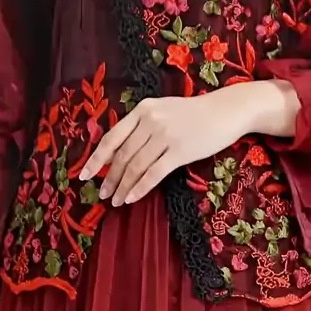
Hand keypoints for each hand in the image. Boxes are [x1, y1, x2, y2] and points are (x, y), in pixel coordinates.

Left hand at [79, 85, 256, 206]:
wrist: (226, 111)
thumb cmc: (195, 113)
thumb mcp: (164, 110)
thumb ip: (143, 125)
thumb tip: (122, 152)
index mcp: (142, 110)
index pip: (112, 138)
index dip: (97, 159)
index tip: (84, 175)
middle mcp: (150, 121)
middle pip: (122, 156)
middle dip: (110, 178)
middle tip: (103, 194)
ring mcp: (165, 136)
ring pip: (136, 166)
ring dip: (123, 187)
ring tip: (116, 200)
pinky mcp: (180, 151)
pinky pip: (154, 174)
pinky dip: (140, 188)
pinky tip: (132, 198)